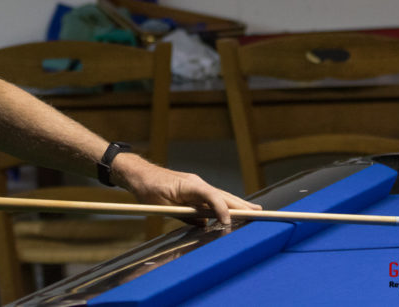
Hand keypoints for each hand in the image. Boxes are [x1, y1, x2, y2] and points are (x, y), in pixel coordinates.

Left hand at [112, 154, 259, 224]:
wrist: (138, 174)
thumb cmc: (148, 188)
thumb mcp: (163, 206)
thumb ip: (185, 215)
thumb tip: (204, 225)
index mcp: (190, 185)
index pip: (213, 196)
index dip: (222, 210)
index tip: (228, 223)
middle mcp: (197, 183)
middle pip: (223, 195)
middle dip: (242, 205)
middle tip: (260, 212)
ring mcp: (196, 186)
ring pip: (220, 197)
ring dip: (236, 205)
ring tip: (253, 212)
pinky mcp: (193, 190)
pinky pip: (211, 199)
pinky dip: (223, 206)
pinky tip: (230, 214)